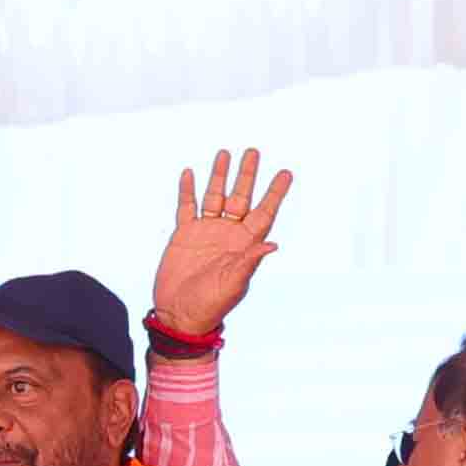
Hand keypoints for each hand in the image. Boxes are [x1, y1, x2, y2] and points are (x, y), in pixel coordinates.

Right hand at [152, 148, 292, 340]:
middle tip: (253, 152)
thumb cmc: (211, 304)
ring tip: (224, 153)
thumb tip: (272, 245)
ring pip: (215, 196)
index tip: (286, 173)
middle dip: (247, 175)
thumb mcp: (234, 284)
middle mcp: (228, 234)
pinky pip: (187, 207)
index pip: (264, 212)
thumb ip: (250, 262)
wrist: (179, 314)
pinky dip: (188, 190)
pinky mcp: (185, 235)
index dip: (275, 192)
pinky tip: (191, 173)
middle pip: (241, 197)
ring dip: (219, 176)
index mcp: (245, 244)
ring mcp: (206, 232)